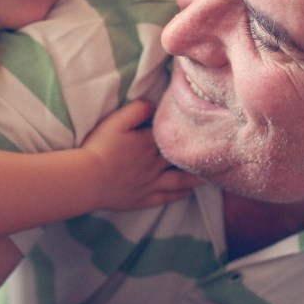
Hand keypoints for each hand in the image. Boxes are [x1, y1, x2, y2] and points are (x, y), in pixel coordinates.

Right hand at [81, 100, 201, 210]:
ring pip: (180, 180)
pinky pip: (167, 197)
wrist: (87, 178)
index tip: (203, 128)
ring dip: (195, 178)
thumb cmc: (99, 147)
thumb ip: (137, 109)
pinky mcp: (143, 199)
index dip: (188, 130)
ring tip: (209, 176)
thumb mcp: (115, 121)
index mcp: (150, 142)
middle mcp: (155, 163)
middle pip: (182, 158)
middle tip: (215, 152)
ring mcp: (151, 183)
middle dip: (197, 155)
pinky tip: (187, 192)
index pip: (174, 135)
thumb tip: (154, 104)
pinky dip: (179, 195)